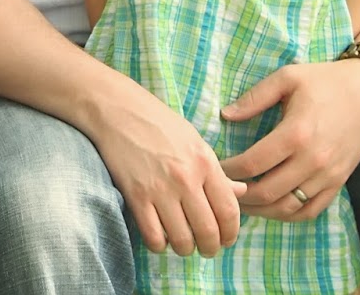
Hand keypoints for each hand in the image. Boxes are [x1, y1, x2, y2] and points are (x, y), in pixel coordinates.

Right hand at [91, 85, 246, 256]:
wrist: (118, 110)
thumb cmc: (158, 123)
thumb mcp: (195, 141)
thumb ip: (217, 171)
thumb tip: (241, 192)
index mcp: (205, 162)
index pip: (229, 211)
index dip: (231, 233)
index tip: (226, 240)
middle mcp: (186, 178)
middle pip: (208, 232)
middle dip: (211, 248)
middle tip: (207, 249)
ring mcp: (160, 189)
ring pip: (182, 240)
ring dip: (186, 249)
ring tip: (184, 244)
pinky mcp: (136, 196)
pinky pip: (154, 237)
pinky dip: (160, 245)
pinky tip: (161, 237)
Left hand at [219, 59, 359, 221]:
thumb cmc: (324, 80)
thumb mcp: (286, 77)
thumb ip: (254, 98)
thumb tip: (225, 115)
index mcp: (295, 133)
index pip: (252, 164)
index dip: (229, 170)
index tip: (215, 167)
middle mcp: (313, 160)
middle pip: (267, 192)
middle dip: (240, 195)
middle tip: (223, 189)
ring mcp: (328, 176)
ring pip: (288, 207)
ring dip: (261, 209)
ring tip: (242, 201)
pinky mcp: (339, 182)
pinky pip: (311, 211)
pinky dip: (288, 215)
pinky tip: (272, 207)